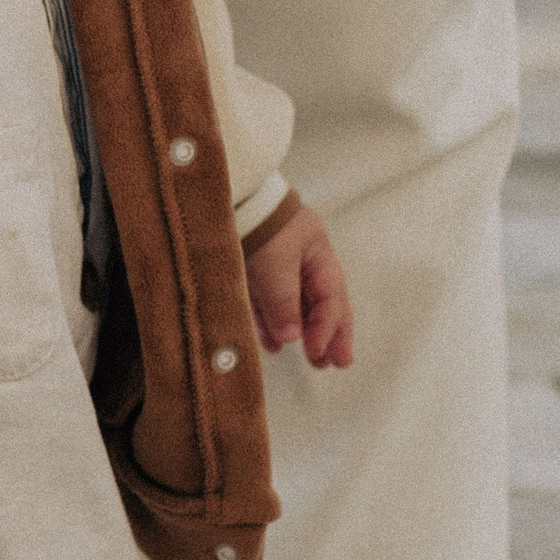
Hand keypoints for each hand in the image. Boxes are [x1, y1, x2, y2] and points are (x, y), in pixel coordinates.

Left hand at [245, 206, 352, 370]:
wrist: (225, 196)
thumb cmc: (256, 222)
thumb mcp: (274, 264)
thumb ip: (283, 302)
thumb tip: (292, 337)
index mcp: (317, 250)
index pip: (330, 297)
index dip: (327, 328)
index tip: (318, 353)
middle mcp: (301, 257)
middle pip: (321, 302)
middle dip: (329, 334)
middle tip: (335, 363)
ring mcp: (276, 262)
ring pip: (295, 304)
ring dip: (301, 332)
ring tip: (311, 359)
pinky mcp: (252, 267)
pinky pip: (267, 301)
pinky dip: (271, 322)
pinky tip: (273, 343)